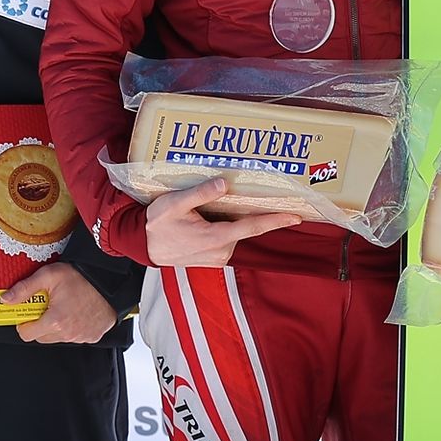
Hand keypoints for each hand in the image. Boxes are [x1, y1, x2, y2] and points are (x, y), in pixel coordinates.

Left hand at [6, 261, 118, 343]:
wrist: (110, 280)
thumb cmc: (83, 276)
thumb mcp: (48, 276)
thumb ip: (24, 289)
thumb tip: (6, 299)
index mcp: (55, 320)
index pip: (27, 334)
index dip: (24, 323)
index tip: (29, 313)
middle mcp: (68, 333)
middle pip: (42, 337)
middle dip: (40, 323)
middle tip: (48, 306)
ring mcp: (81, 337)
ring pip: (58, 337)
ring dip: (56, 326)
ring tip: (64, 306)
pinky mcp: (92, 337)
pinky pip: (75, 337)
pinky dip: (72, 327)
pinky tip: (76, 312)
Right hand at [142, 176, 301, 268]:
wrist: (143, 245)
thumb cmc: (157, 224)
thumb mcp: (174, 204)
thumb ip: (200, 194)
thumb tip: (223, 183)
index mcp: (216, 238)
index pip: (253, 227)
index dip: (276, 220)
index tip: (296, 216)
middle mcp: (221, 251)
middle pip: (246, 227)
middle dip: (257, 212)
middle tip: (268, 194)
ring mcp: (218, 257)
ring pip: (237, 232)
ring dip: (237, 218)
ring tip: (226, 203)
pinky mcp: (213, 257)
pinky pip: (228, 238)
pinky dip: (229, 226)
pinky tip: (217, 215)